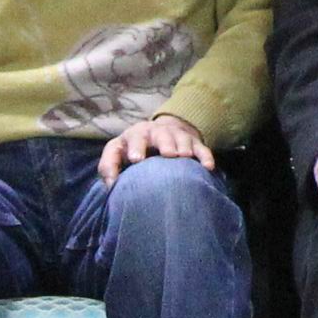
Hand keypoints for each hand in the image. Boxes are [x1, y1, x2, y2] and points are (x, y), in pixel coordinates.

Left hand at [96, 112, 212, 182]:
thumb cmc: (134, 150)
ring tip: (184, 157)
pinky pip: (201, 149)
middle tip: (167, 154)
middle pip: (161, 134)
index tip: (137, 160)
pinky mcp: (193, 143)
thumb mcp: (117, 153)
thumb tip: (110, 185)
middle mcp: (157, 132)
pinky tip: (208, 167)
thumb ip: (109, 167)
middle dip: (164, 143)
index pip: (134, 138)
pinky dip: (205, 157)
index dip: (135, 147)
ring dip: (184, 147)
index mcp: (136, 135)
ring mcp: (177, 136)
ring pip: (182, 139)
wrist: (158, 133)